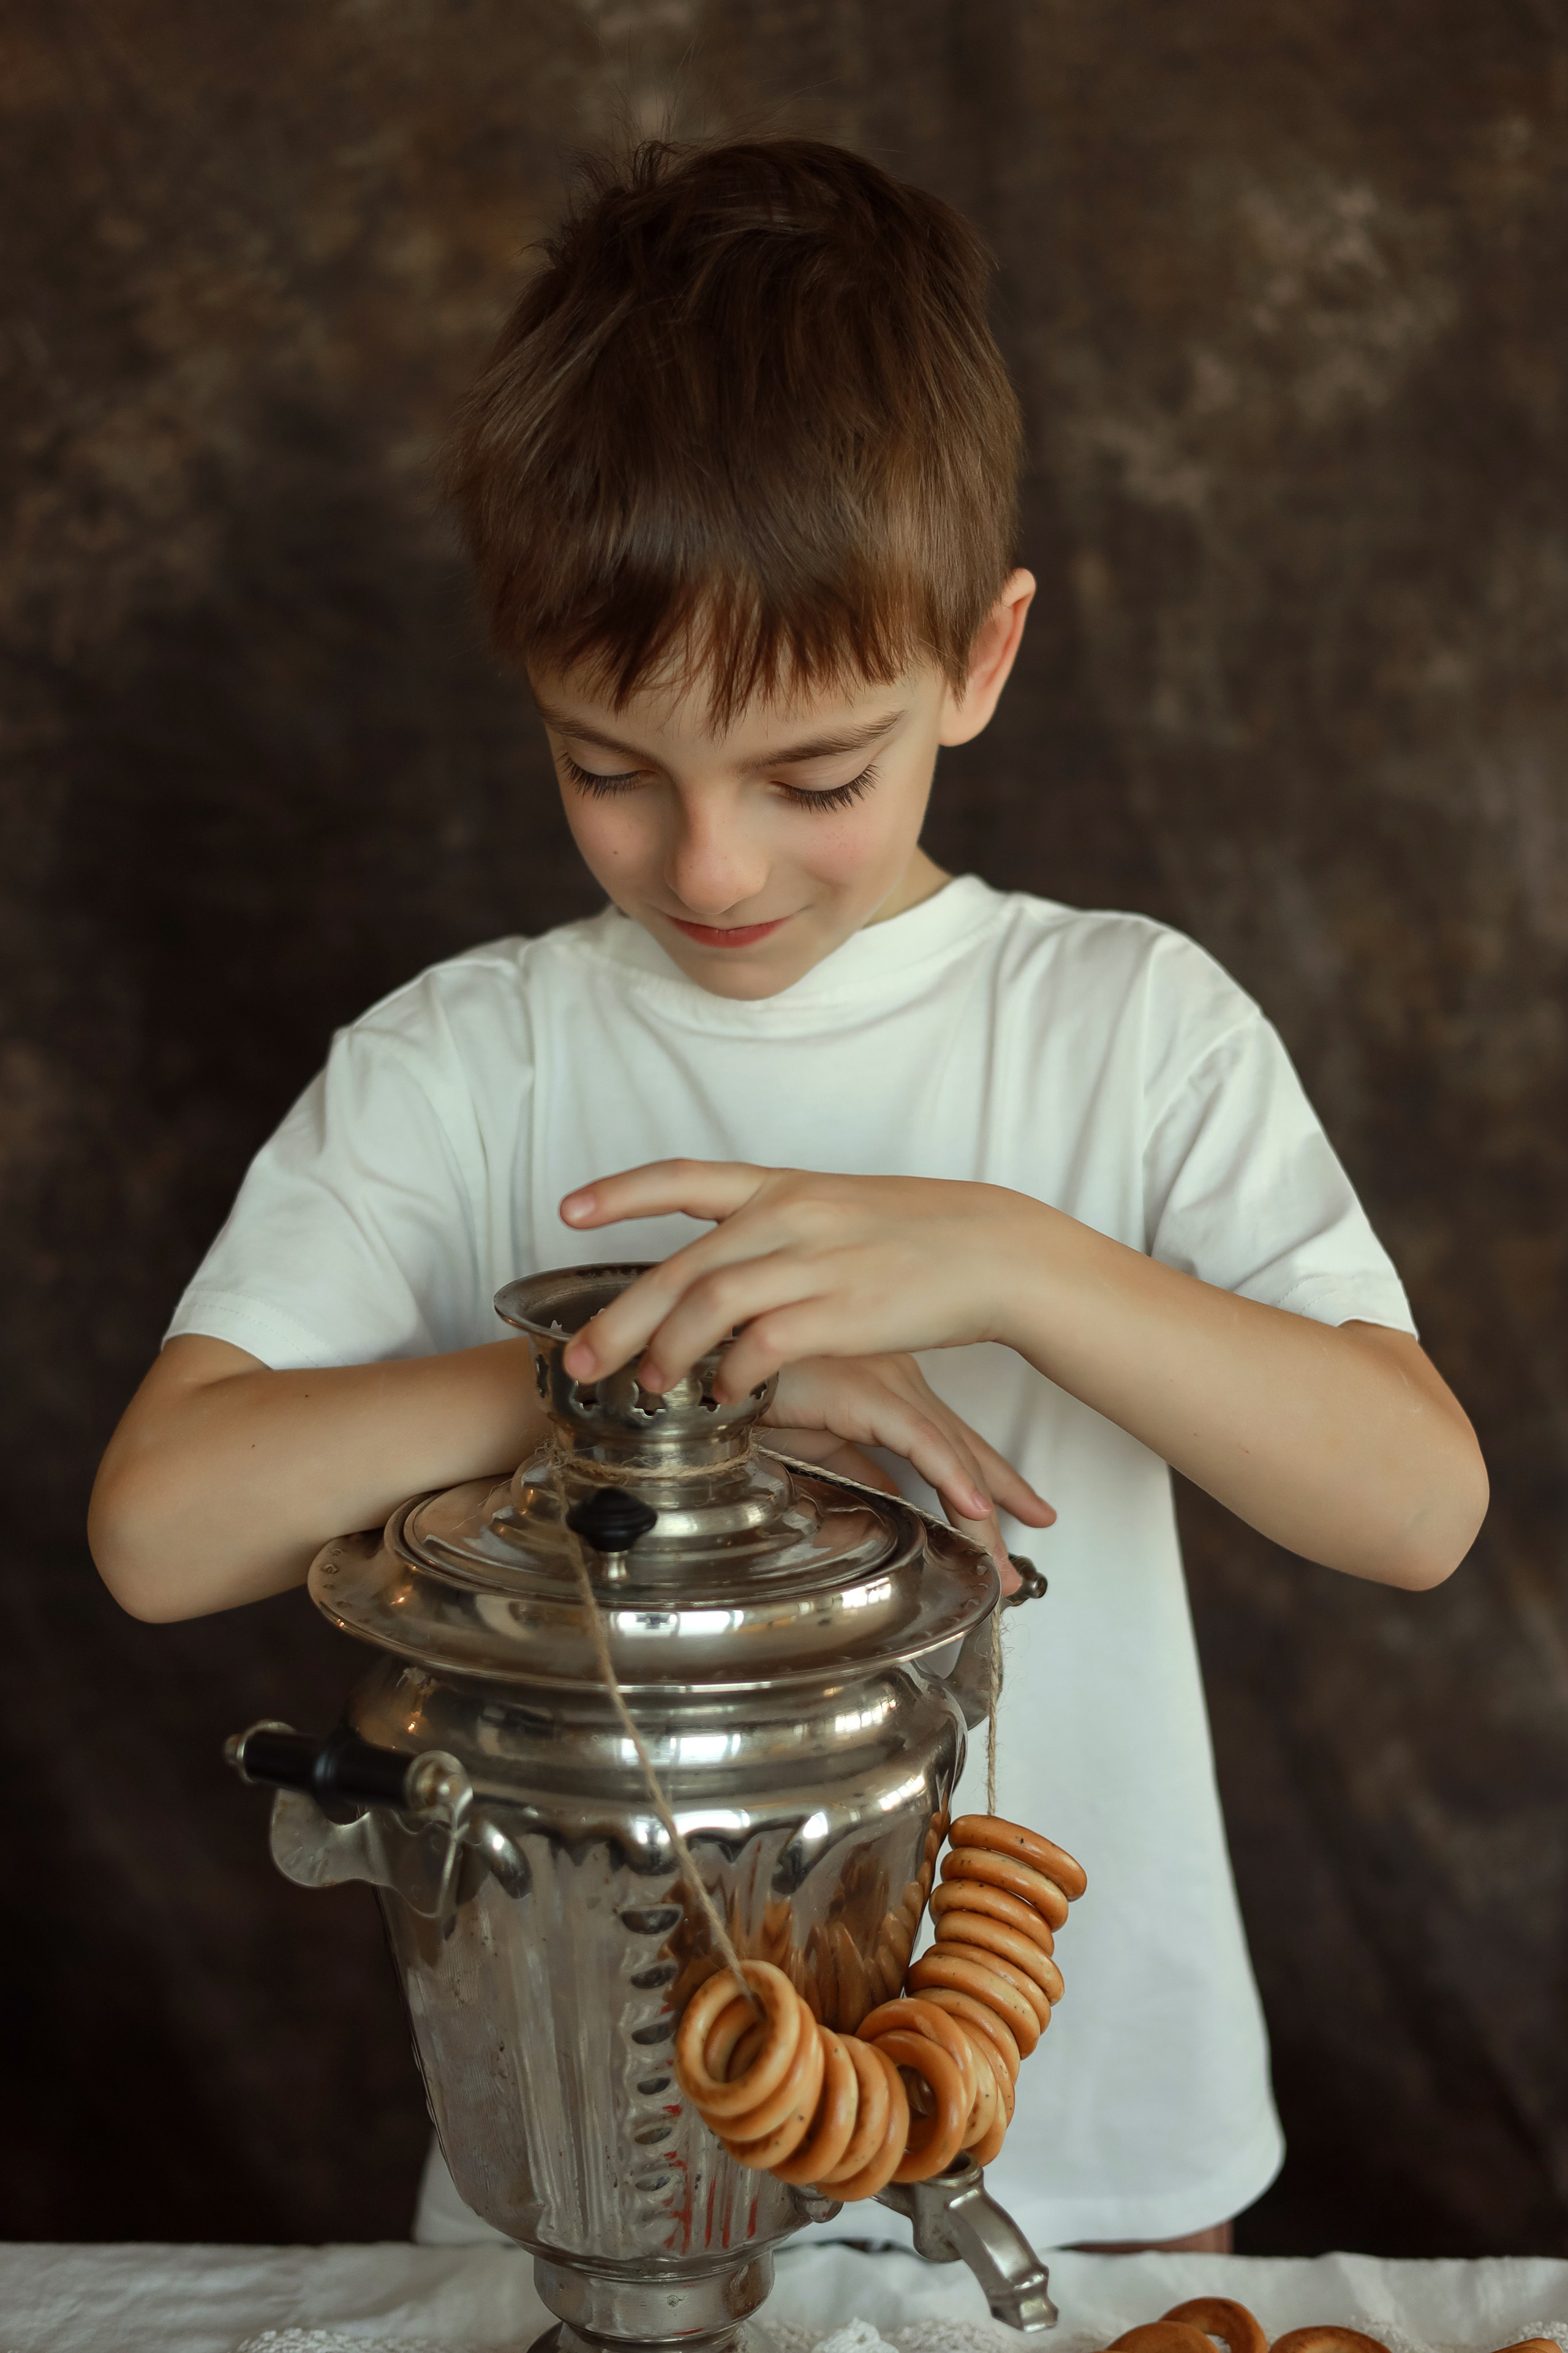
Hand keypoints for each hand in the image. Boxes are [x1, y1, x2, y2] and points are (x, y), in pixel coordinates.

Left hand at [559, 1160, 1029, 1394]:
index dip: (621, 1193)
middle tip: (581, 1358)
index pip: (683, 1178)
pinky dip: (731, 1376)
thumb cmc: (920, 1235)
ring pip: (709, 1306)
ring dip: (668, 1353)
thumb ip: (778, 1231)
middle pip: (680, 1266)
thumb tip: (724, 1269)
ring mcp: (812, 1263)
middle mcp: (787, 1217)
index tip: (567, 1209)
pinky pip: (761, 1347)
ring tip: (648, 1387)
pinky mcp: (840, 1313)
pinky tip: (723, 1396)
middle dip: (621, 1316)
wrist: (993, 1251)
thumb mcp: (838, 1211)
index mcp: (782, 1187)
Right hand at [762, 1353, 1053, 1588]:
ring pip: (951, 1452)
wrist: (705, 1349)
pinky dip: (952, 1476)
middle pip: (962, 1448)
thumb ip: (854, 1470)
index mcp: (885, 1385)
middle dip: (999, 1500)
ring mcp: (886, 1382)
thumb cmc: (745, 1379)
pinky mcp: (865, 1390)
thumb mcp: (813, 1437)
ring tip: (1005, 1562)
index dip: (989, 1477)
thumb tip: (885, 1510)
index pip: (951, 1439)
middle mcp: (896, 1379)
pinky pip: (920, 1441)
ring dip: (980, 1512)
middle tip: (1030, 1544)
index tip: (1025, 1509)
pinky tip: (977, 1509)